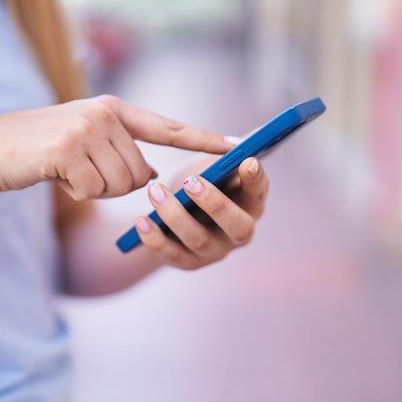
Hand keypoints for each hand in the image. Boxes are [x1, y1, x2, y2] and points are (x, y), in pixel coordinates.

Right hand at [0, 95, 233, 198]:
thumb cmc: (42, 150)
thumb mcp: (86, 141)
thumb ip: (121, 151)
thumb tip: (152, 174)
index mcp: (114, 108)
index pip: (168, 127)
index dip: (203, 139)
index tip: (238, 145)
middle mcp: (105, 112)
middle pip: (140, 173)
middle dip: (115, 183)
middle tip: (81, 170)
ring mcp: (86, 127)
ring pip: (120, 184)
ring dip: (96, 189)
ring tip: (68, 169)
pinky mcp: (69, 148)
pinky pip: (94, 190)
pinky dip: (77, 192)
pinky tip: (57, 174)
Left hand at [134, 157, 268, 268]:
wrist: (173, 217)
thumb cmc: (199, 184)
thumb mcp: (213, 169)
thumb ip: (225, 157)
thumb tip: (238, 139)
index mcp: (250, 203)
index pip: (259, 192)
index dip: (256, 179)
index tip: (246, 160)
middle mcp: (239, 232)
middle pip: (237, 226)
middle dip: (215, 204)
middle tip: (191, 182)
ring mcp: (215, 250)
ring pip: (199, 239)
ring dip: (176, 215)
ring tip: (155, 191)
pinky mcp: (188, 262)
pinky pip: (172, 254)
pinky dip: (155, 238)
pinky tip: (141, 221)